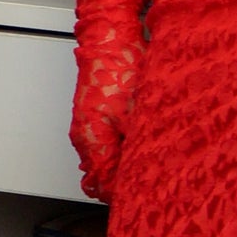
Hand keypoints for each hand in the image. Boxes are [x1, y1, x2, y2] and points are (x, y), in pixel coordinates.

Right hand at [71, 33, 140, 203]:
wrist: (110, 41)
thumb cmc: (121, 70)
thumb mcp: (137, 113)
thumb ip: (139, 147)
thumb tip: (150, 173)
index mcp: (92, 139)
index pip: (104, 186)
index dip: (125, 194)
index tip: (147, 194)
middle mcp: (84, 138)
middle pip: (100, 179)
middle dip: (123, 184)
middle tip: (152, 183)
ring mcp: (87, 129)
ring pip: (102, 163)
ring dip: (122, 168)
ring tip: (150, 163)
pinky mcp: (93, 120)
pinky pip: (104, 147)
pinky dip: (119, 152)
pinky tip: (138, 145)